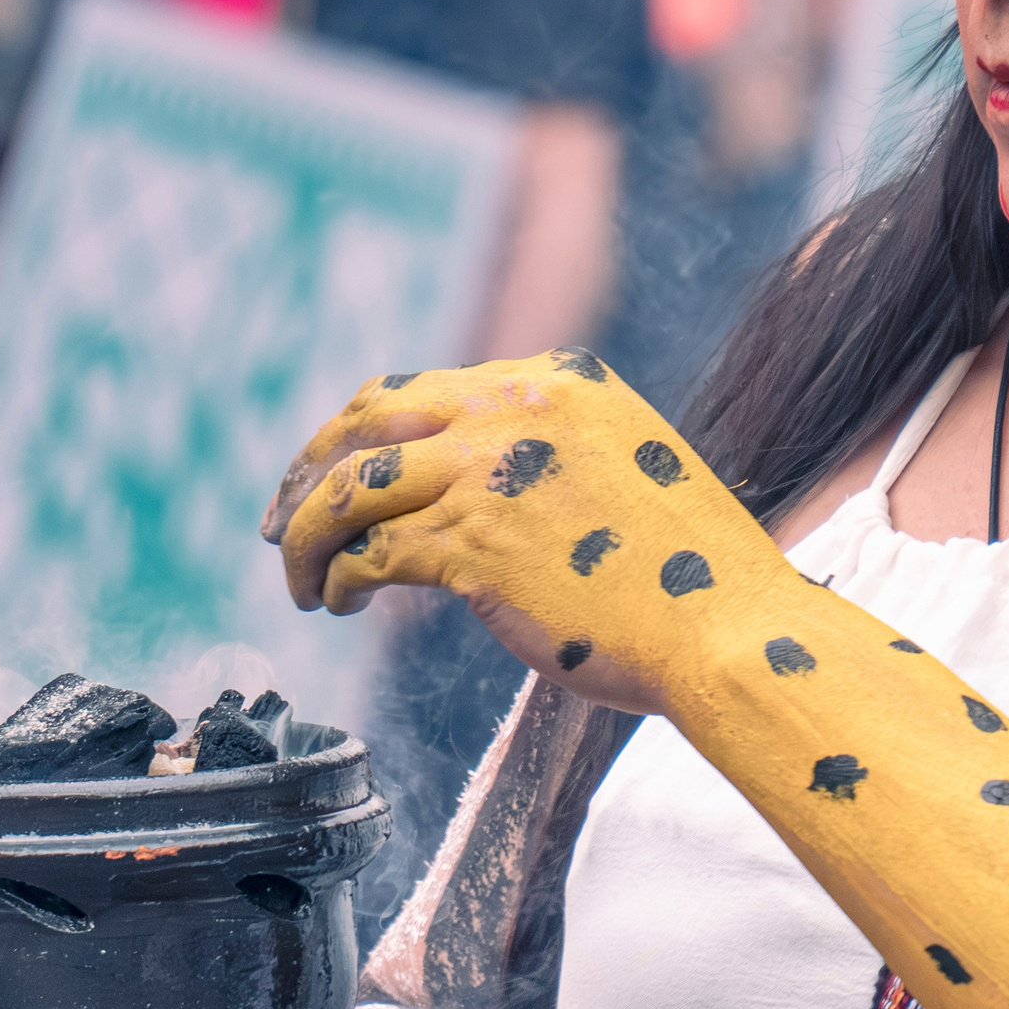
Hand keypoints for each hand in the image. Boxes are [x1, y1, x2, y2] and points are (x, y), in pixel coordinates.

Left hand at [266, 351, 791, 717]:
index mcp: (561, 380)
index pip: (422, 390)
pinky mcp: (475, 542)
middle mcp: (521, 407)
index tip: (327, 480)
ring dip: (309, 538)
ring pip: (352, 488)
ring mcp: (493, 470)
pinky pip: (372, 552)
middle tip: (282, 525)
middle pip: (367, 418)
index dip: (358, 436)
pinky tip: (343, 606)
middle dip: (308, 471)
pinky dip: (342, 580)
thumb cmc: (687, 571)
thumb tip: (464, 484)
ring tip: (303, 584)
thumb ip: (549, 453)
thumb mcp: (623, 467)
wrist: (726, 628)